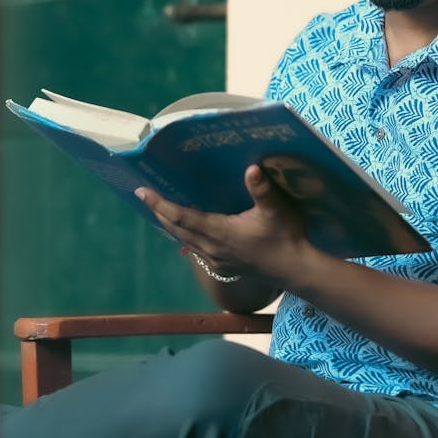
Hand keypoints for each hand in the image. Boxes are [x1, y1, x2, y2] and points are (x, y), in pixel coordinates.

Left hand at [135, 164, 314, 284]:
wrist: (295, 270)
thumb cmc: (285, 237)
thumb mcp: (276, 210)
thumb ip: (262, 189)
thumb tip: (251, 168)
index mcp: (219, 232)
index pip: (182, 217)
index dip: (160, 204)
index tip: (143, 191)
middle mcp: (211, 248)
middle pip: (176, 229)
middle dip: (159, 212)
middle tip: (144, 195)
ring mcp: (216, 259)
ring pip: (184, 240)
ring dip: (170, 224)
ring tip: (159, 209)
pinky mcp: (223, 266)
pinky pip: (194, 248)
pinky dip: (184, 235)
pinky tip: (186, 229)